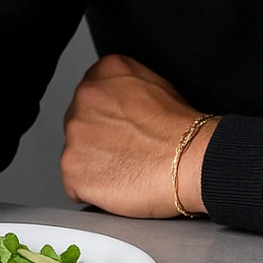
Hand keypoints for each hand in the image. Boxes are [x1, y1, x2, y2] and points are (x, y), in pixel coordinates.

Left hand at [61, 53, 219, 216]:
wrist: (190, 160)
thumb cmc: (181, 130)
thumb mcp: (157, 84)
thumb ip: (125, 86)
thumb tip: (117, 101)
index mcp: (105, 72)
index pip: (90, 95)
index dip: (108, 117)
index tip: (121, 128)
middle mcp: (84, 97)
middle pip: (79, 123)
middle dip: (97, 139)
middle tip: (126, 150)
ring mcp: (75, 134)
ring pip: (75, 153)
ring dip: (94, 164)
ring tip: (125, 168)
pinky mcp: (72, 168)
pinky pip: (74, 184)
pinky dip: (91, 190)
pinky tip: (117, 184)